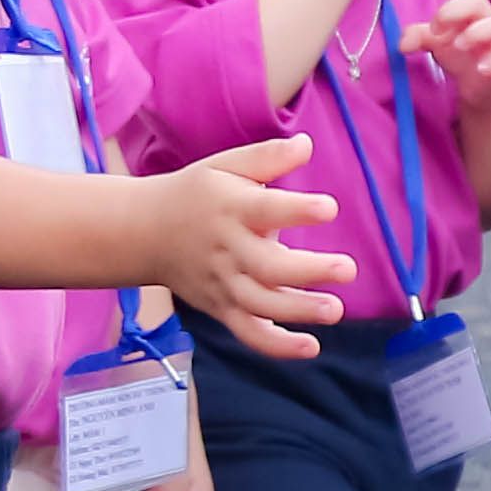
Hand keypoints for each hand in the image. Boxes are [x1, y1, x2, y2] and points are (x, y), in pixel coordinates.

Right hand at [135, 137, 349, 350]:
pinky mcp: (221, 308)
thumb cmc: (196, 194)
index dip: (297, 210)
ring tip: (336, 310)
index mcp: (231, 209)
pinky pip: (247, 332)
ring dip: (298, 311)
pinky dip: (276, 346)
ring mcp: (223, 284)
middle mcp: (227, 250)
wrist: (141, 233)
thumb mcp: (225, 166)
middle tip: (349, 269)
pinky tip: (311, 347)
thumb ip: (267, 157)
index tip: (329, 209)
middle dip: (309, 271)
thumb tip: (307, 143)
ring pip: (260, 305)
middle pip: (268, 267)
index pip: (266, 210)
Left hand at [404, 0, 490, 94]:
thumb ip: (417, 36)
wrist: (479, 86)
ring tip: (458, 45)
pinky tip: (482, 69)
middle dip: (456, 9)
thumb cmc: (459, 53)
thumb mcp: (435, 40)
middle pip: (480, 0)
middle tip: (437, 28)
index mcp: (470, 10)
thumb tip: (404, 43)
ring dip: (479, 31)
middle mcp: (486, 22)